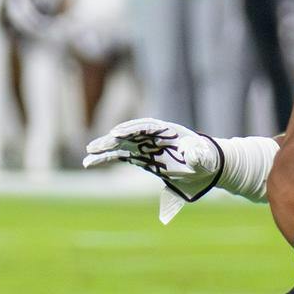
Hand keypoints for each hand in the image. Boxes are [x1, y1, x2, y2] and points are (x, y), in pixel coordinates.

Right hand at [82, 117, 220, 223]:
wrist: (204, 167)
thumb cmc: (205, 160)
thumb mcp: (204, 158)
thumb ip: (197, 155)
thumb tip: (191, 154)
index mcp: (168, 132)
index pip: (147, 127)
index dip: (131, 129)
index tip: (117, 133)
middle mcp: (153, 137)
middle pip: (129, 134)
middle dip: (113, 138)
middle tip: (95, 145)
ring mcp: (145, 146)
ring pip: (120, 145)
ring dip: (104, 149)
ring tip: (88, 155)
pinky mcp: (140, 157)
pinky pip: (119, 156)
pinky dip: (105, 158)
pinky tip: (89, 162)